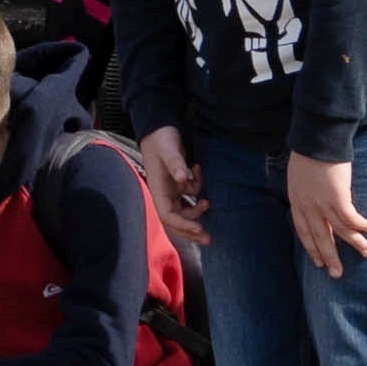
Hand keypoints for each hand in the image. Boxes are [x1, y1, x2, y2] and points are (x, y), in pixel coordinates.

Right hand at [137, 124, 207, 246]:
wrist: (159, 127)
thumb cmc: (161, 138)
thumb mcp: (168, 149)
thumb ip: (175, 163)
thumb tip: (183, 178)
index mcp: (157, 189)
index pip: (168, 215)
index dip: (183, 224)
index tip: (199, 227)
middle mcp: (163, 193)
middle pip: (176, 219)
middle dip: (191, 230)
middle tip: (209, 238)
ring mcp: (171, 189)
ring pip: (184, 210)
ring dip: (196, 212)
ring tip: (208, 203)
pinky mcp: (178, 183)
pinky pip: (190, 194)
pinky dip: (197, 188)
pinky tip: (198, 170)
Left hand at [287, 150, 366, 276]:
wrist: (316, 138)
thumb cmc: (309, 150)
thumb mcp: (299, 173)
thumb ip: (306, 189)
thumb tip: (315, 197)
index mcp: (297, 200)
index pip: (303, 230)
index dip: (311, 247)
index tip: (318, 261)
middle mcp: (308, 205)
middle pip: (319, 237)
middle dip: (329, 256)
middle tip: (336, 274)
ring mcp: (322, 202)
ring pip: (339, 230)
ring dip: (355, 244)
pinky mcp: (337, 196)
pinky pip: (350, 217)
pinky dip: (359, 224)